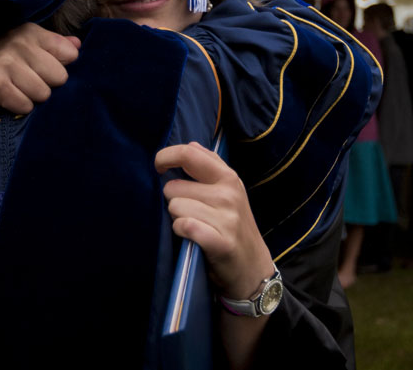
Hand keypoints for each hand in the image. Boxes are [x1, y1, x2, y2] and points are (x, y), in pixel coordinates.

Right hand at [0, 23, 80, 113]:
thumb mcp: (12, 45)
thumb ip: (48, 44)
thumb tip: (77, 45)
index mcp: (27, 30)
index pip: (69, 54)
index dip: (56, 68)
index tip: (36, 69)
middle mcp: (19, 42)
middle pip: (60, 77)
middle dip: (44, 85)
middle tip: (20, 82)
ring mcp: (7, 62)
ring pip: (44, 94)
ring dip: (28, 98)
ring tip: (9, 89)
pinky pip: (25, 105)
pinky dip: (15, 107)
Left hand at [155, 142, 273, 299]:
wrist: (253, 269)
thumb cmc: (233, 226)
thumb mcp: (229, 191)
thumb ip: (209, 166)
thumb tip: (190, 144)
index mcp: (228, 177)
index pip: (189, 153)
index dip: (166, 156)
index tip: (159, 167)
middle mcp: (229, 194)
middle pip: (173, 187)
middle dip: (174, 201)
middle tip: (191, 214)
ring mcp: (227, 218)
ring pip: (175, 207)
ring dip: (177, 219)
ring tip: (196, 227)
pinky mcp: (221, 242)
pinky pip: (183, 226)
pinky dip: (181, 232)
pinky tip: (193, 238)